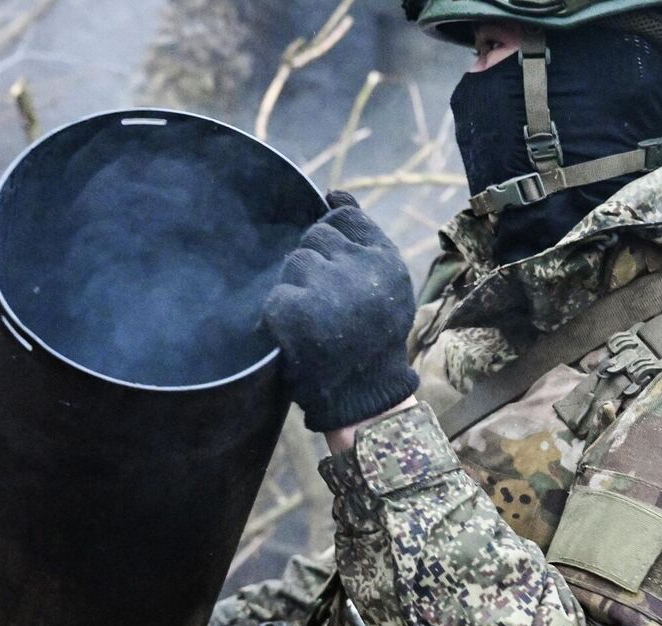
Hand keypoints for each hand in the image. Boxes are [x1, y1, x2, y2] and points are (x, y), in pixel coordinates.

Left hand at [263, 191, 419, 432]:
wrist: (365, 398)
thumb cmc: (374, 334)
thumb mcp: (386, 280)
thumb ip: (362, 232)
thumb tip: (334, 191)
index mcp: (384, 260)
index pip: (343, 217)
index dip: (335, 243)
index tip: (340, 271)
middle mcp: (358, 270)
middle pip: (314, 236)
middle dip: (316, 266)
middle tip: (331, 305)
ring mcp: (325, 290)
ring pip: (293, 263)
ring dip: (297, 288)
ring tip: (319, 321)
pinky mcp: (292, 312)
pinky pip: (276, 295)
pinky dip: (280, 317)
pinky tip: (300, 338)